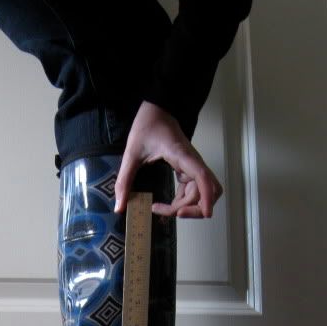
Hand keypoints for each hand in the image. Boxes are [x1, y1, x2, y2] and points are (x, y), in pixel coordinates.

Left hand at [114, 101, 222, 217]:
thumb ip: (125, 181)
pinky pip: (193, 191)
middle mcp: (193, 163)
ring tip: (165, 211)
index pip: (203, 177)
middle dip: (194, 209)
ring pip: (202, 193)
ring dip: (189, 207)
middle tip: (170, 214)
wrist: (156, 111)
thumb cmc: (147, 126)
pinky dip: (183, 202)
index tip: (206, 214)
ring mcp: (192, 167)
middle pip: (208, 191)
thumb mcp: (132, 153)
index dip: (207, 197)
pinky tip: (165, 206)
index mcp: (182, 156)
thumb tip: (119, 207)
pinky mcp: (188, 170)